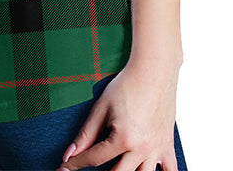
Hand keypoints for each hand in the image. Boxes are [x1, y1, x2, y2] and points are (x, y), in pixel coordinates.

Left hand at [57, 60, 179, 170]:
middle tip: (85, 168)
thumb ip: (86, 133)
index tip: (65, 166)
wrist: (153, 72)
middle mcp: (142, 149)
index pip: (94, 159)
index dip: (76, 163)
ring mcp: (157, 150)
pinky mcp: (168, 146)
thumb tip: (70, 153)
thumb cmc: (127, 85)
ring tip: (115, 167)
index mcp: (123, 139)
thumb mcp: (101, 108)